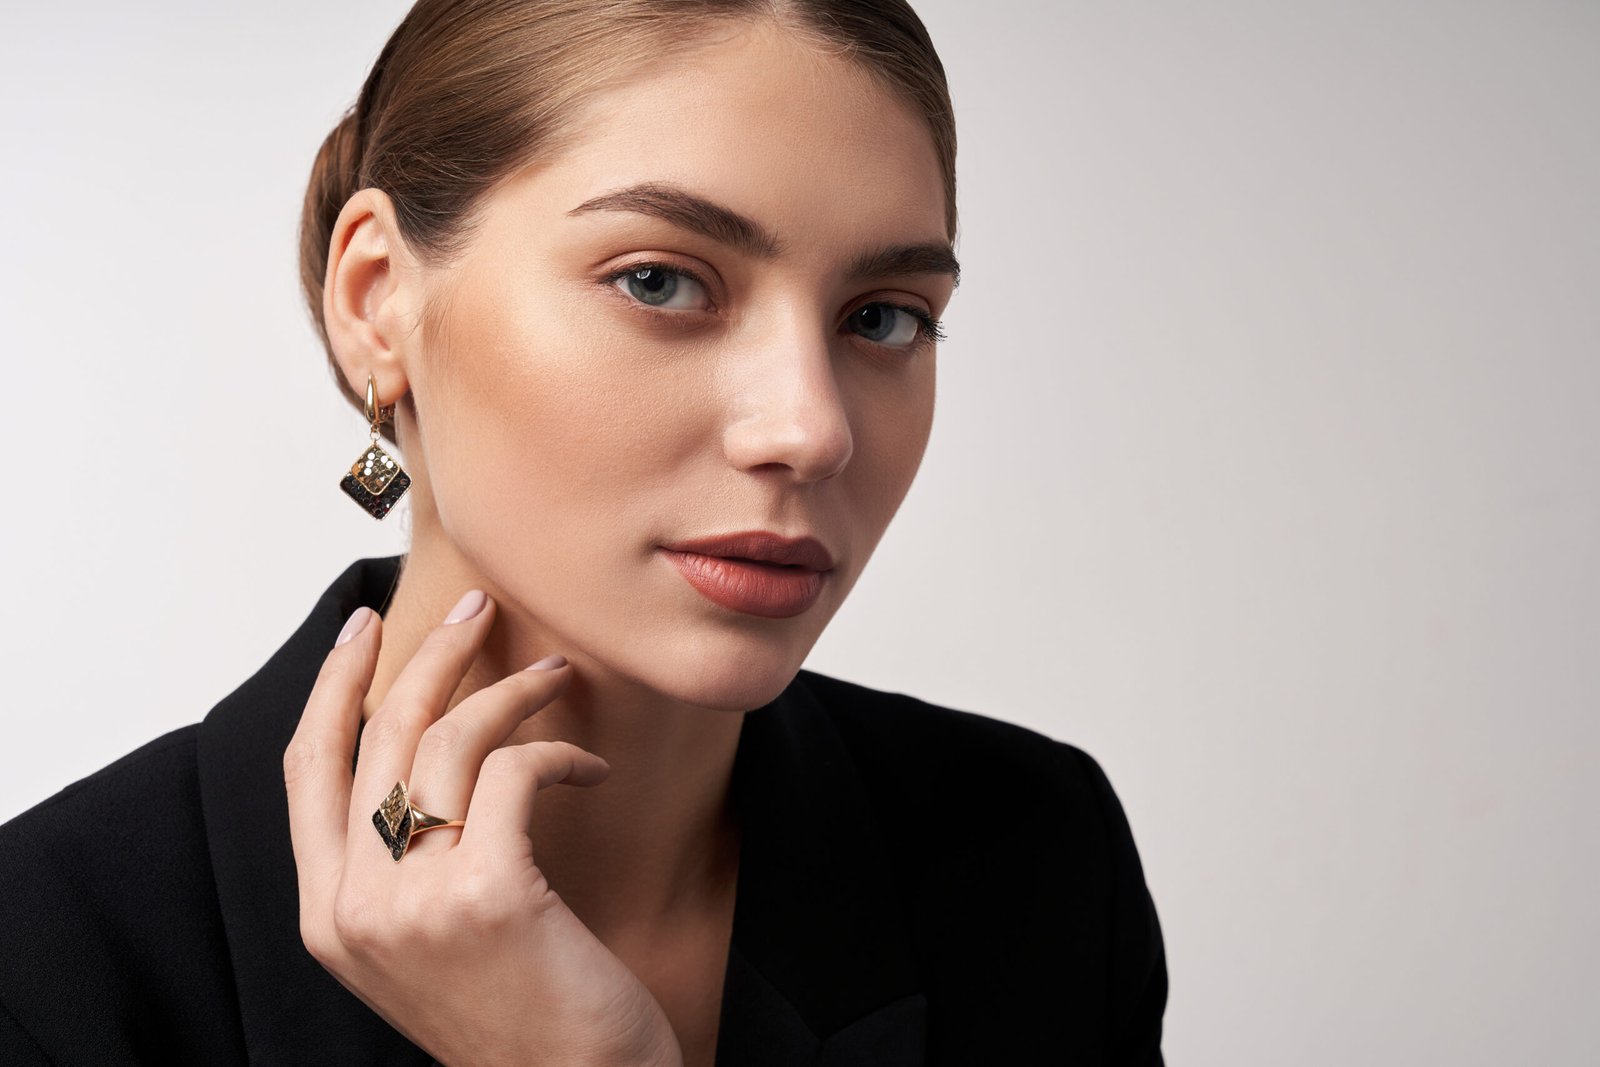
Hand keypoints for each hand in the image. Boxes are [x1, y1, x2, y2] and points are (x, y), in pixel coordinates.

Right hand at [283, 590, 683, 1066]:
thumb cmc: (519, 1013)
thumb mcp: (428, 941)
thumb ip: (403, 863)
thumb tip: (426, 749)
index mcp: (327, 917)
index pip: (306, 770)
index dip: (332, 687)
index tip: (364, 627)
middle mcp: (354, 908)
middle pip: (378, 735)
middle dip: (431, 652)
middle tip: (478, 606)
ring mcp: (414, 903)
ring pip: (447, 739)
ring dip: (510, 687)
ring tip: (555, 674)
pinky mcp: (487, 893)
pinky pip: (518, 772)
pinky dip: (560, 750)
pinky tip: (592, 767)